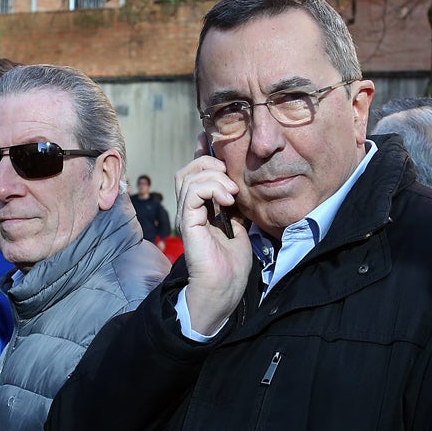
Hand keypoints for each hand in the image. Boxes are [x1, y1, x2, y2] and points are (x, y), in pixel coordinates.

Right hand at [174, 134, 250, 333]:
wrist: (224, 288)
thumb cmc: (232, 263)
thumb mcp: (240, 225)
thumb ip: (237, 205)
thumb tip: (243, 186)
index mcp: (202, 207)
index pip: (196, 171)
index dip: (204, 154)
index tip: (215, 143)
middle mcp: (191, 209)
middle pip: (188, 169)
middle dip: (209, 162)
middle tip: (230, 174)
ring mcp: (188, 216)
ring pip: (188, 177)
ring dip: (214, 177)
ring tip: (232, 192)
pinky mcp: (188, 223)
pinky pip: (191, 193)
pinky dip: (210, 189)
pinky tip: (227, 200)